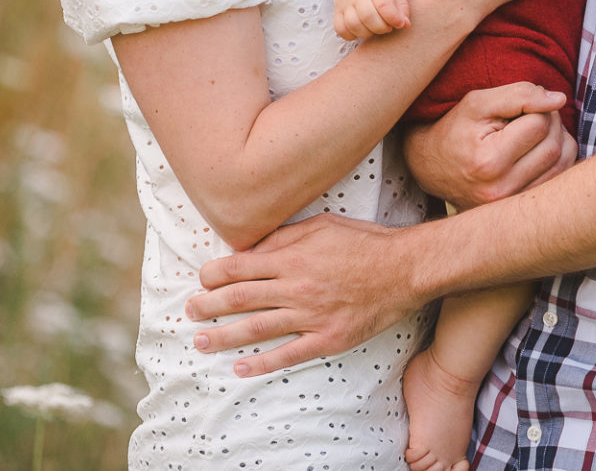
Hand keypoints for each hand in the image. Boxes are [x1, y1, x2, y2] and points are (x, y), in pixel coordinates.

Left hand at [186, 214, 419, 375]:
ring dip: (224, 336)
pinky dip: (262, 363)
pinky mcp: (328, 338)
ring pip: (258, 328)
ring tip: (201, 341)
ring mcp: (312, 315)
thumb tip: (251, 248)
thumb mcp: (322, 225)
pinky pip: (289, 354)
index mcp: (293, 257)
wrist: (405, 269)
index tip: (201, 280)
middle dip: (209, 305)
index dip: (214, 274)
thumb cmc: (364, 242)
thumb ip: (285, 237)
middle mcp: (297, 286)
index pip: (240, 266)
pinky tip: (240, 368)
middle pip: (241, 298)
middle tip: (190, 312)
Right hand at [334, 0, 409, 40]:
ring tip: (375, 28)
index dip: (394, 18)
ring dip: (368, 33)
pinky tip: (362, 30)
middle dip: (382, 28)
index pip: (383, 4)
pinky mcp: (337, 11)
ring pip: (353, 24)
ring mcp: (345, 2)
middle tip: (388, 26)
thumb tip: (405, 24)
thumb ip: (402, 7)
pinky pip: (341, 29)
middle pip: (367, 16)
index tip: (400, 23)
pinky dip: (352, 34)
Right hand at [404, 83, 577, 209]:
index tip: (521, 106)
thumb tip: (559, 99)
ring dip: (558, 139)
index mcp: (488, 162)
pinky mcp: (519, 210)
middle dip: (550, 122)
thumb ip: (519, 95)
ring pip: (562, 164)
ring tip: (537, 130)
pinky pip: (558, 180)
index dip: (536, 106)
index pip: (538, 124)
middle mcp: (502, 189)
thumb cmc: (455, 129)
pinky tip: (541, 149)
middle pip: (553, 145)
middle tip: (533, 113)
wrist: (431, 168)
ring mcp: (512, 204)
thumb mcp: (477, 103)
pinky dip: (558, 159)